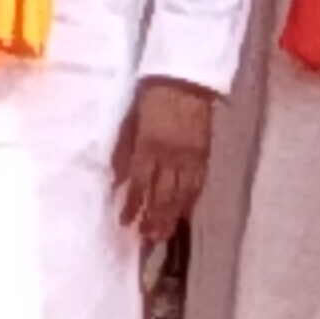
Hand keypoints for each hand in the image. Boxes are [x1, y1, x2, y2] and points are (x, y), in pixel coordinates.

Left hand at [111, 78, 218, 243]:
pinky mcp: (204, 155)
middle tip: (146, 238)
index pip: (138, 184)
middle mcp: (170, 156)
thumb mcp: (129, 121)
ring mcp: (190, 157)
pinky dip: (189, 202)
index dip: (132, 206)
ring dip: (170, 217)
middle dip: (153, 218)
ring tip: (162, 235)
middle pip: (161, 195)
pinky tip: (183, 215)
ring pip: (180, 194)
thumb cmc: (151, 97)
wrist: (185, 81)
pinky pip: (197, 184)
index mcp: (148, 145)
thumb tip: (115, 181)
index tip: (125, 223)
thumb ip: (123, 152)